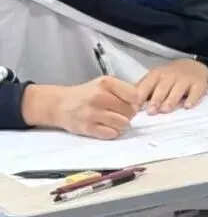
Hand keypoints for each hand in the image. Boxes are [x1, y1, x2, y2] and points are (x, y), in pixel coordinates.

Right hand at [23, 77, 140, 139]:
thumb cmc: (87, 94)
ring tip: (111, 120)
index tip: (127, 104)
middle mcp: (99, 97)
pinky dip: (111, 132)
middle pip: (130, 112)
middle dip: (127, 114)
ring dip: (120, 124)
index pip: (135, 96)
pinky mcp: (87, 127)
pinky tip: (104, 126)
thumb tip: (140, 107)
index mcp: (106, 83)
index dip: (135, 103)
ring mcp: (92, 113)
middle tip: (116, 113)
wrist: (59, 104)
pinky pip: (111, 134)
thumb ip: (124, 91)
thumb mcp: (105, 84)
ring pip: (123, 124)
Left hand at [136, 59, 207, 114]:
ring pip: (177, 89)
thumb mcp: (155, 78)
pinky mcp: (199, 84)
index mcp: (156, 75)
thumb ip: (144, 89)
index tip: (134, 108)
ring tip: (165, 110)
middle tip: (151, 112)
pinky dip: (192, 99)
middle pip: (162, 88)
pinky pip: (195, 91)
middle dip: (156, 99)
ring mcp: (185, 79)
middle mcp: (170, 76)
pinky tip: (188, 106)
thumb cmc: (170, 76)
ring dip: (171, 100)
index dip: (140, 96)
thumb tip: (128, 104)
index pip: (146, 85)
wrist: (194, 65)